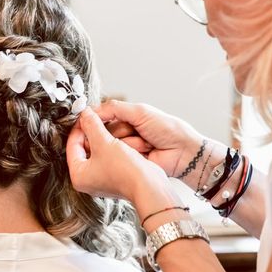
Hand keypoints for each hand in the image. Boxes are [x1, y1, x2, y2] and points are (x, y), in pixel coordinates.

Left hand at [66, 107, 167, 202]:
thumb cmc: (125, 170)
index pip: (72, 145)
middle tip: (95, 118)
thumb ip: (92, 125)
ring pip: (96, 150)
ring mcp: (100, 179)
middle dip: (91, 132)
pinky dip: (109, 145)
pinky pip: (106, 156)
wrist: (149, 186)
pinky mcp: (113, 177)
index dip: (79, 127)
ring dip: (101, 137)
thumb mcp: (104, 142)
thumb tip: (85, 113)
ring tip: (106, 124)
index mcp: (78, 176)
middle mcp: (87, 180)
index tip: (85, 115)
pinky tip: (116, 136)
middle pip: (83, 148)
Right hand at [95, 100, 212, 178]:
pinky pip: (120, 157)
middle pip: (104, 132)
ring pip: (112, 145)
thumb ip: (114, 109)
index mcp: (125, 118)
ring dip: (130, 142)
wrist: (183, 151)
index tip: (88, 121)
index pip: (102, 117)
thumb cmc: (167, 129)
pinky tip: (146, 152)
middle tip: (134, 131)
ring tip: (146, 143)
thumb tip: (90, 110)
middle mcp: (123, 133)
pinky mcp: (129, 163)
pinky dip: (133, 153)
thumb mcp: (140, 112)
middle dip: (119, 131)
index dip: (96, 120)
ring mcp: (126, 149)